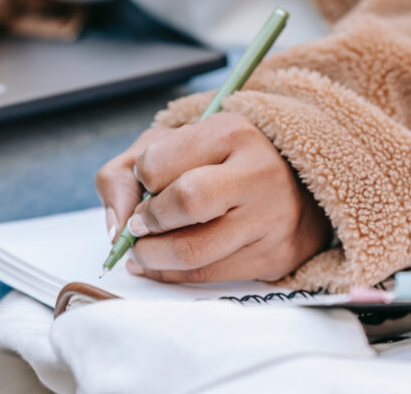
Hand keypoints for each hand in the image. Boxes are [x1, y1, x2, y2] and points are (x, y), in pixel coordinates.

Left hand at [95, 113, 331, 282]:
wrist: (294, 184)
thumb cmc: (218, 161)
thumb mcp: (170, 145)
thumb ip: (125, 173)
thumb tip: (116, 228)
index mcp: (231, 132)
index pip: (159, 162)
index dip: (140, 179)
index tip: (145, 185)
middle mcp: (258, 173)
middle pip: (185, 203)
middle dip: (146, 223)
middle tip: (137, 227)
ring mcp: (271, 218)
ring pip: (193, 252)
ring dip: (152, 258)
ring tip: (142, 250)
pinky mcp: (275, 256)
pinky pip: (210, 277)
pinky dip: (173, 275)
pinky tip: (161, 265)